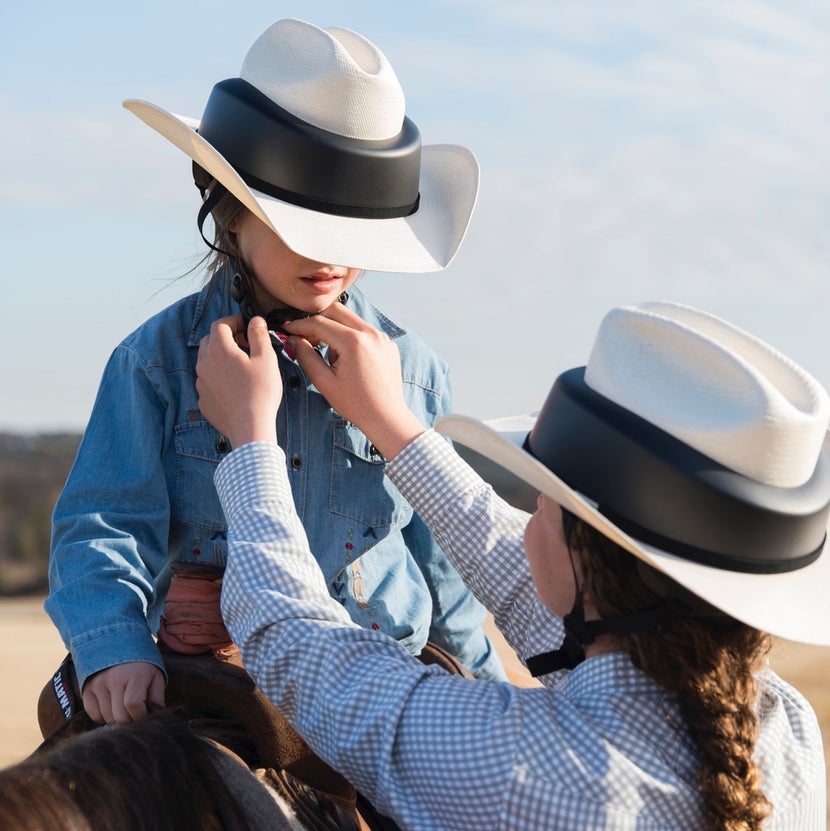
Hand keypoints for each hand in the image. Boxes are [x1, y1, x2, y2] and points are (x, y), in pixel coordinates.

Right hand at [82, 662, 165, 724]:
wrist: (120, 644)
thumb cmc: (142, 665)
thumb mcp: (156, 677)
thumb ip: (157, 698)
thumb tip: (157, 718)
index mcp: (136, 675)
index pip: (133, 704)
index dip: (140, 714)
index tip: (144, 712)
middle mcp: (115, 679)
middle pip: (119, 716)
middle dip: (130, 719)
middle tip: (134, 712)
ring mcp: (99, 684)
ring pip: (107, 718)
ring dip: (117, 718)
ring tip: (124, 707)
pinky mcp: (87, 689)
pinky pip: (94, 715)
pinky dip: (103, 717)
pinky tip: (111, 707)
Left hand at [196, 315, 280, 446]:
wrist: (250, 427)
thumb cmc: (260, 392)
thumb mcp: (266, 359)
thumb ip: (258, 335)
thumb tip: (255, 320)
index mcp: (219, 349)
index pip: (220, 324)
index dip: (234, 321)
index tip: (247, 326)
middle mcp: (204, 364)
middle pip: (210, 340)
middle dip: (226, 337)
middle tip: (245, 344)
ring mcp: (201, 383)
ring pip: (207, 361)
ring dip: (221, 357)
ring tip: (241, 366)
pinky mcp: (203, 400)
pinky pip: (208, 381)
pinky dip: (219, 377)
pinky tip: (235, 386)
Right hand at [283, 304, 424, 458]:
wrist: (386, 417)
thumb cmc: (355, 404)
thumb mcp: (324, 381)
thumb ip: (306, 356)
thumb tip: (293, 338)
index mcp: (354, 342)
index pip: (319, 323)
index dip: (300, 325)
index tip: (288, 329)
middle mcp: (371, 334)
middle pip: (336, 311)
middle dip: (318, 321)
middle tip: (306, 338)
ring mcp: (382, 337)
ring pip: (351, 320)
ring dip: (335, 330)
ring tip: (329, 356)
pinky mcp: (388, 344)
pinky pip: (364, 331)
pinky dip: (351, 338)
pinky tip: (347, 360)